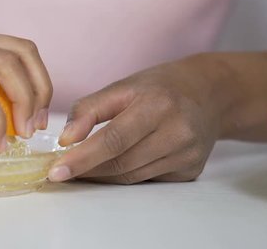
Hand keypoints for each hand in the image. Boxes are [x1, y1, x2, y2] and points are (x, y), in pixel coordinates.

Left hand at [48, 54, 235, 183]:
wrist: (210, 94)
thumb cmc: (159, 88)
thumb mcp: (122, 86)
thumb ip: (89, 110)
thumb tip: (66, 139)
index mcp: (158, 105)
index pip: (114, 139)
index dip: (83, 158)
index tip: (56, 171)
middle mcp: (177, 132)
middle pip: (121, 163)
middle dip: (86, 170)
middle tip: (59, 171)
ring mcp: (187, 155)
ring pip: (131, 177)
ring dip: (101, 176)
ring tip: (80, 168)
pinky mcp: (191, 171)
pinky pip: (146, 180)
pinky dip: (124, 176)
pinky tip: (113, 166)